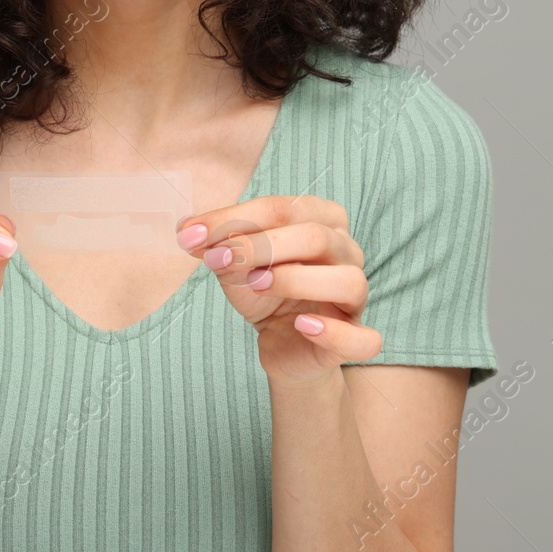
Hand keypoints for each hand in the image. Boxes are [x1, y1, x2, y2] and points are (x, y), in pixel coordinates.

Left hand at [175, 196, 381, 386]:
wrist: (282, 342)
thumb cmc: (264, 290)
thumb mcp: (236, 263)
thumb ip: (219, 244)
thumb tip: (189, 232)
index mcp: (323, 220)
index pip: (283, 208)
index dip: (235, 219)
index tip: (191, 235)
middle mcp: (348, 251)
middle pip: (316, 237)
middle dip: (262, 246)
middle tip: (220, 260)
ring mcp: (357, 295)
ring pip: (348, 281)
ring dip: (298, 280)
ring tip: (257, 284)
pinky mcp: (356, 337)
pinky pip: (363, 338)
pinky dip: (333, 332)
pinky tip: (302, 325)